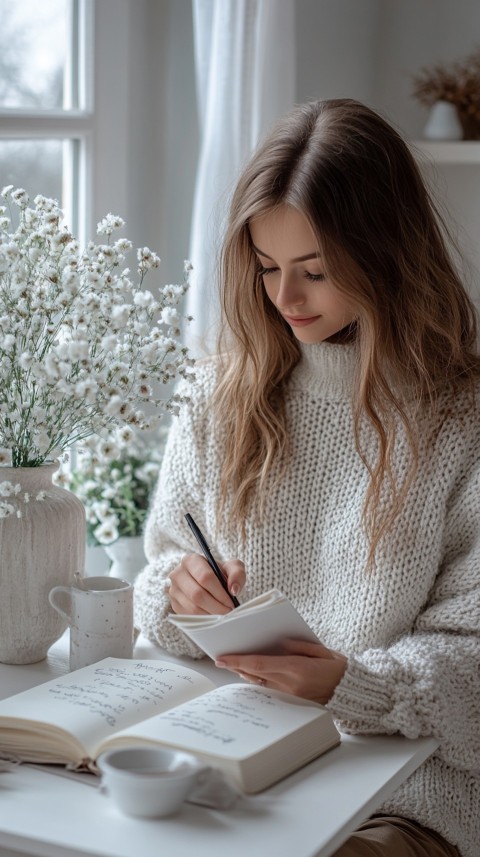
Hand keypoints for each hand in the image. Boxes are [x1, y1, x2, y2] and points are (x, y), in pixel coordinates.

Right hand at [168, 553, 245, 615]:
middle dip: (216, 606)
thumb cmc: (220, 574)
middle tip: (228, 612)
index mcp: (191, 560)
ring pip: (193, 607)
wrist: (208, 583)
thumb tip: (233, 589)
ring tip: (223, 615)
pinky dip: (203, 619)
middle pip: (197, 594)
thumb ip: (237, 574)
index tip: (231, 602)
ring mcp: (174, 590)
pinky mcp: (174, 604)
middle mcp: (178, 574)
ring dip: (211, 614)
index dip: (220, 592)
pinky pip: (189, 616)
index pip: (205, 577)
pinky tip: (213, 616)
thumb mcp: (232, 568)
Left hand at [215, 639, 347, 704]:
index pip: (260, 664)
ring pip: (261, 685)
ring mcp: (292, 697)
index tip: (222, 658)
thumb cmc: (338, 667)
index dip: (239, 661)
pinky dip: (260, 682)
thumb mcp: (319, 649)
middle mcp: (291, 685)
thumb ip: (296, 645)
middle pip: (256, 676)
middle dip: (238, 667)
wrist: (353, 691)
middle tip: (223, 659)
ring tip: (235, 665)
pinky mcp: (294, 704)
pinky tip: (253, 675)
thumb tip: (276, 644)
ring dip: (247, 675)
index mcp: (297, 669)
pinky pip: (271, 692)